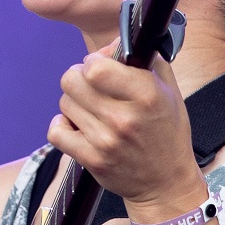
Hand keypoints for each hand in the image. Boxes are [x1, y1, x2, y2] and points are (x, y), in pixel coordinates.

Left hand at [47, 45, 204, 214]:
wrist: (166, 182)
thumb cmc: (167, 133)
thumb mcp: (168, 90)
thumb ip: (146, 59)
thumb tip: (115, 41)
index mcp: (146, 95)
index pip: (96, 67)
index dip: (93, 62)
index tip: (101, 68)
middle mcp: (124, 118)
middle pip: (72, 80)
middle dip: (79, 78)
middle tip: (91, 87)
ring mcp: (105, 141)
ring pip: (65, 103)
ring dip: (74, 102)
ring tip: (91, 110)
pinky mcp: (91, 159)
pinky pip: (56, 131)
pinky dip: (62, 125)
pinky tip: (77, 126)